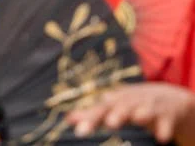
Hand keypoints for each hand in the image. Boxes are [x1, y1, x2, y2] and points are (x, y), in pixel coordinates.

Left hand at [67, 83, 194, 143]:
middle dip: (117, 113)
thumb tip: (67, 119)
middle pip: (122, 106)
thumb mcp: (112, 107)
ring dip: (141, 113)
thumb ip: (91, 114)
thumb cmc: (130, 104)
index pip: (100, 109)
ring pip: (145, 109)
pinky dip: (164, 128)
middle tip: (110, 122)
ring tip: (136, 118)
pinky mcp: (167, 114)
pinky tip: (161, 137)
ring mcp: (149, 106)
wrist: (166, 97)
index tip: (79, 131)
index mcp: (114, 101)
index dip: (90, 119)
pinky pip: (166, 121)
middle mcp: (130, 101)